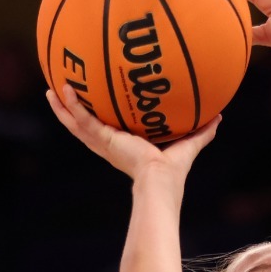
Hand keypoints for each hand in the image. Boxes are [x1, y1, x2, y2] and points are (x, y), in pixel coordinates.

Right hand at [45, 84, 219, 180]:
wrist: (160, 182)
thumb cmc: (173, 172)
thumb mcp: (188, 143)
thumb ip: (202, 130)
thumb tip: (220, 116)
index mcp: (123, 147)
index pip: (105, 131)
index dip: (96, 118)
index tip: (92, 106)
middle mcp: (109, 145)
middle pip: (83, 126)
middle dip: (70, 111)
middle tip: (59, 93)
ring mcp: (103, 143)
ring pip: (75, 123)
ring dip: (62, 107)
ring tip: (50, 90)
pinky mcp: (102, 140)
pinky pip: (82, 120)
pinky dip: (72, 106)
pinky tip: (64, 89)